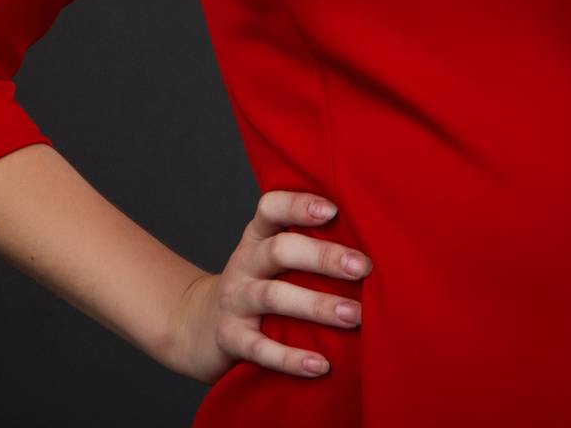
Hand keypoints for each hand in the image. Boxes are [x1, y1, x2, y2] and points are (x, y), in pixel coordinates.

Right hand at [169, 190, 370, 383]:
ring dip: (317, 306)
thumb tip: (372, 241)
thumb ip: (306, 244)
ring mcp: (235, 300)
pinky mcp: (230, 338)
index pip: (271, 207)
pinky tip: (320, 365)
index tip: (333, 210)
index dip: (299, 205)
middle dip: (324, 257)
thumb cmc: (257, 284)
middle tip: (363, 267)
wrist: (199, 326)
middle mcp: (244, 263)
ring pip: (274, 297)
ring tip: (355, 316)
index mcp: (257, 236)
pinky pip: (260, 348)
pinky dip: (290, 357)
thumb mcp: (270, 257)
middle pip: (280, 250)